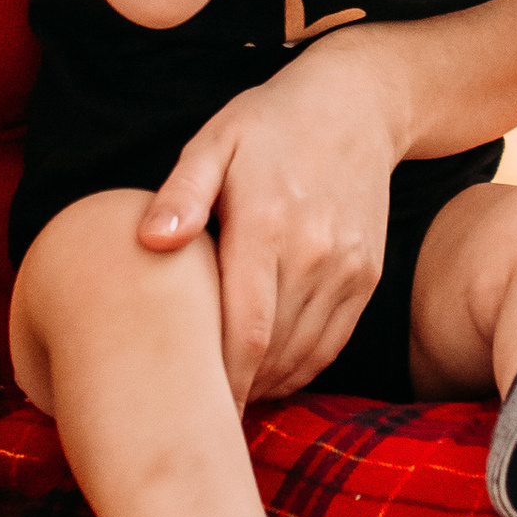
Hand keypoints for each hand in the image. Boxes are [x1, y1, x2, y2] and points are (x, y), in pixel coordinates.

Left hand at [136, 28, 405, 398]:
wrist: (358, 104)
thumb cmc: (271, 122)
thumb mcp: (217, 140)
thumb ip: (182, 192)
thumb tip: (149, 240)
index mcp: (268, 223)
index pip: (244, 328)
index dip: (219, 380)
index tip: (186, 408)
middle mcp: (315, 253)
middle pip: (272, 352)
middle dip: (234, 389)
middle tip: (194, 412)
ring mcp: (348, 269)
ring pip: (304, 354)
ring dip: (265, 384)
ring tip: (225, 398)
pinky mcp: (367, 276)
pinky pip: (332, 341)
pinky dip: (299, 368)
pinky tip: (266, 374)